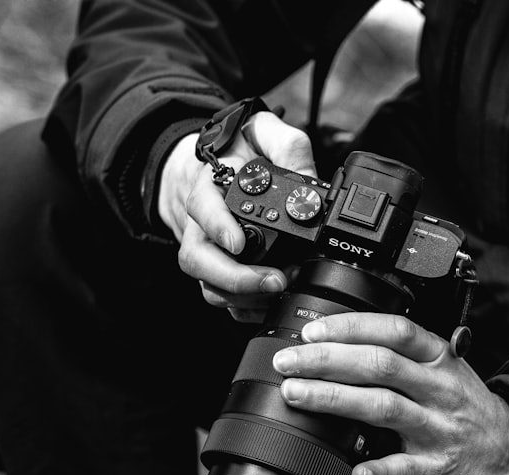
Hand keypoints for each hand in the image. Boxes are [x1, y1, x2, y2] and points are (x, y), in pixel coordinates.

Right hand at [157, 111, 316, 321]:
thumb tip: (309, 181)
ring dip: (243, 296)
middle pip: (198, 260)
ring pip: (208, 285)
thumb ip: (287, 147)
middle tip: (274, 280)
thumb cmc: (241, 151)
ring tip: (280, 291)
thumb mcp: (264, 132)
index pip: (202, 207)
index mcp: (209, 188)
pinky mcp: (219, 273)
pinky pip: (223, 298)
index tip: (238, 243)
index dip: (217, 227)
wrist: (219, 166)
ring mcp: (208, 252)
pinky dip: (246, 307)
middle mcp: (201, 225)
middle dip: (234, 278)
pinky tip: (272, 303)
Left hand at [271, 313, 508, 474]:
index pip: (395, 330)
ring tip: (297, 395)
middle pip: (379, 365)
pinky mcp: (438, 466)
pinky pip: (405, 468)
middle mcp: (438, 388)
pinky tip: (354, 470)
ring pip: (383, 407)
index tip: (312, 331)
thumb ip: (400, 358)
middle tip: (288, 362)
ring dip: (335, 399)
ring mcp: (439, 427)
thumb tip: (335, 345)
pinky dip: (378, 470)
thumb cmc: (464, 408)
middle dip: (327, 360)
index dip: (351, 327)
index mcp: (438, 359)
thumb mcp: (442, 371)